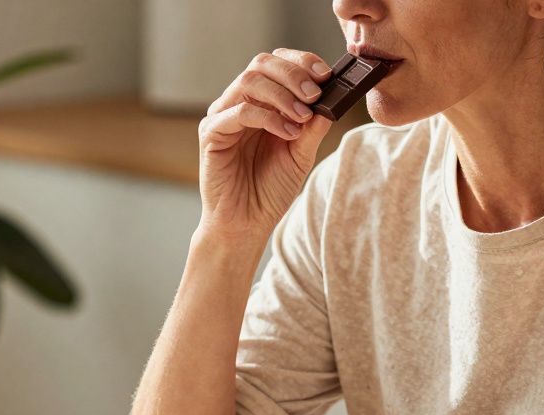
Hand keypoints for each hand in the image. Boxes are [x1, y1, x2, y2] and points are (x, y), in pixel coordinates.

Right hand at [197, 48, 335, 240]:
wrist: (247, 223)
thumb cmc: (270, 190)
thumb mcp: (301, 154)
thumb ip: (313, 126)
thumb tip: (333, 97)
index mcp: (261, 103)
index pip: (276, 64)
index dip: (300, 62)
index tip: (326, 74)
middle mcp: (239, 103)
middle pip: (261, 64)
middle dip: (292, 74)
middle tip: (315, 93)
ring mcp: (223, 116)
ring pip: (249, 81)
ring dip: (282, 94)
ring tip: (303, 116)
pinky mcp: (211, 133)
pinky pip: (239, 112)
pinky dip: (268, 118)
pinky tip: (288, 133)